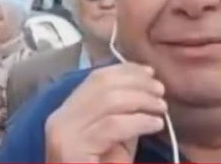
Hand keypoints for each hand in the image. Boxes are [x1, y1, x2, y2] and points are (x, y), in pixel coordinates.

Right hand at [45, 63, 166, 162]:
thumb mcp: (115, 141)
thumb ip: (123, 115)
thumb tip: (146, 87)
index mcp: (65, 114)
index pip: (94, 79)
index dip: (125, 71)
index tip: (150, 72)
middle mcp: (58, 120)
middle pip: (101, 85)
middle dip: (136, 83)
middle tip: (161, 91)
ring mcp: (63, 135)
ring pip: (108, 101)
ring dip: (142, 100)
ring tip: (161, 109)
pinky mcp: (72, 150)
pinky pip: (112, 126)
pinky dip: (139, 121)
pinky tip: (154, 125)